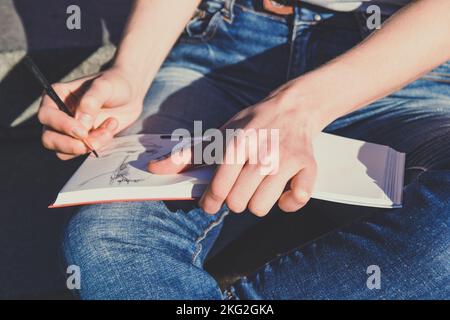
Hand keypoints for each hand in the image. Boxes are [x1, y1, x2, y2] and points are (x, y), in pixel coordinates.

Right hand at [38, 67, 143, 159]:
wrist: (131, 94)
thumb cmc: (115, 84)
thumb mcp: (104, 86)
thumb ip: (91, 102)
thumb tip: (81, 124)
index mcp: (56, 96)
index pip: (46, 116)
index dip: (62, 126)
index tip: (83, 131)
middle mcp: (58, 115)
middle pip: (49, 139)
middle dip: (71, 145)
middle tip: (93, 142)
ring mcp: (69, 131)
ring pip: (64, 152)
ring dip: (88, 146)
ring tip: (108, 129)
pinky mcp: (82, 140)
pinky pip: (83, 152)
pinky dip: (98, 145)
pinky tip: (110, 128)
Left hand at [149, 85, 324, 216]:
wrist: (293, 108)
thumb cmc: (252, 123)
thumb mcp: (220, 133)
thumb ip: (188, 154)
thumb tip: (155, 168)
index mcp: (237, 144)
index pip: (218, 189)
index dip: (210, 202)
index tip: (210, 203)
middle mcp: (262, 153)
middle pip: (238, 204)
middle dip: (233, 201)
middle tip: (238, 188)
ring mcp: (287, 161)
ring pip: (262, 207)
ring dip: (257, 202)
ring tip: (257, 187)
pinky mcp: (308, 167)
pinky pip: (297, 200)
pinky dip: (288, 202)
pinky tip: (282, 191)